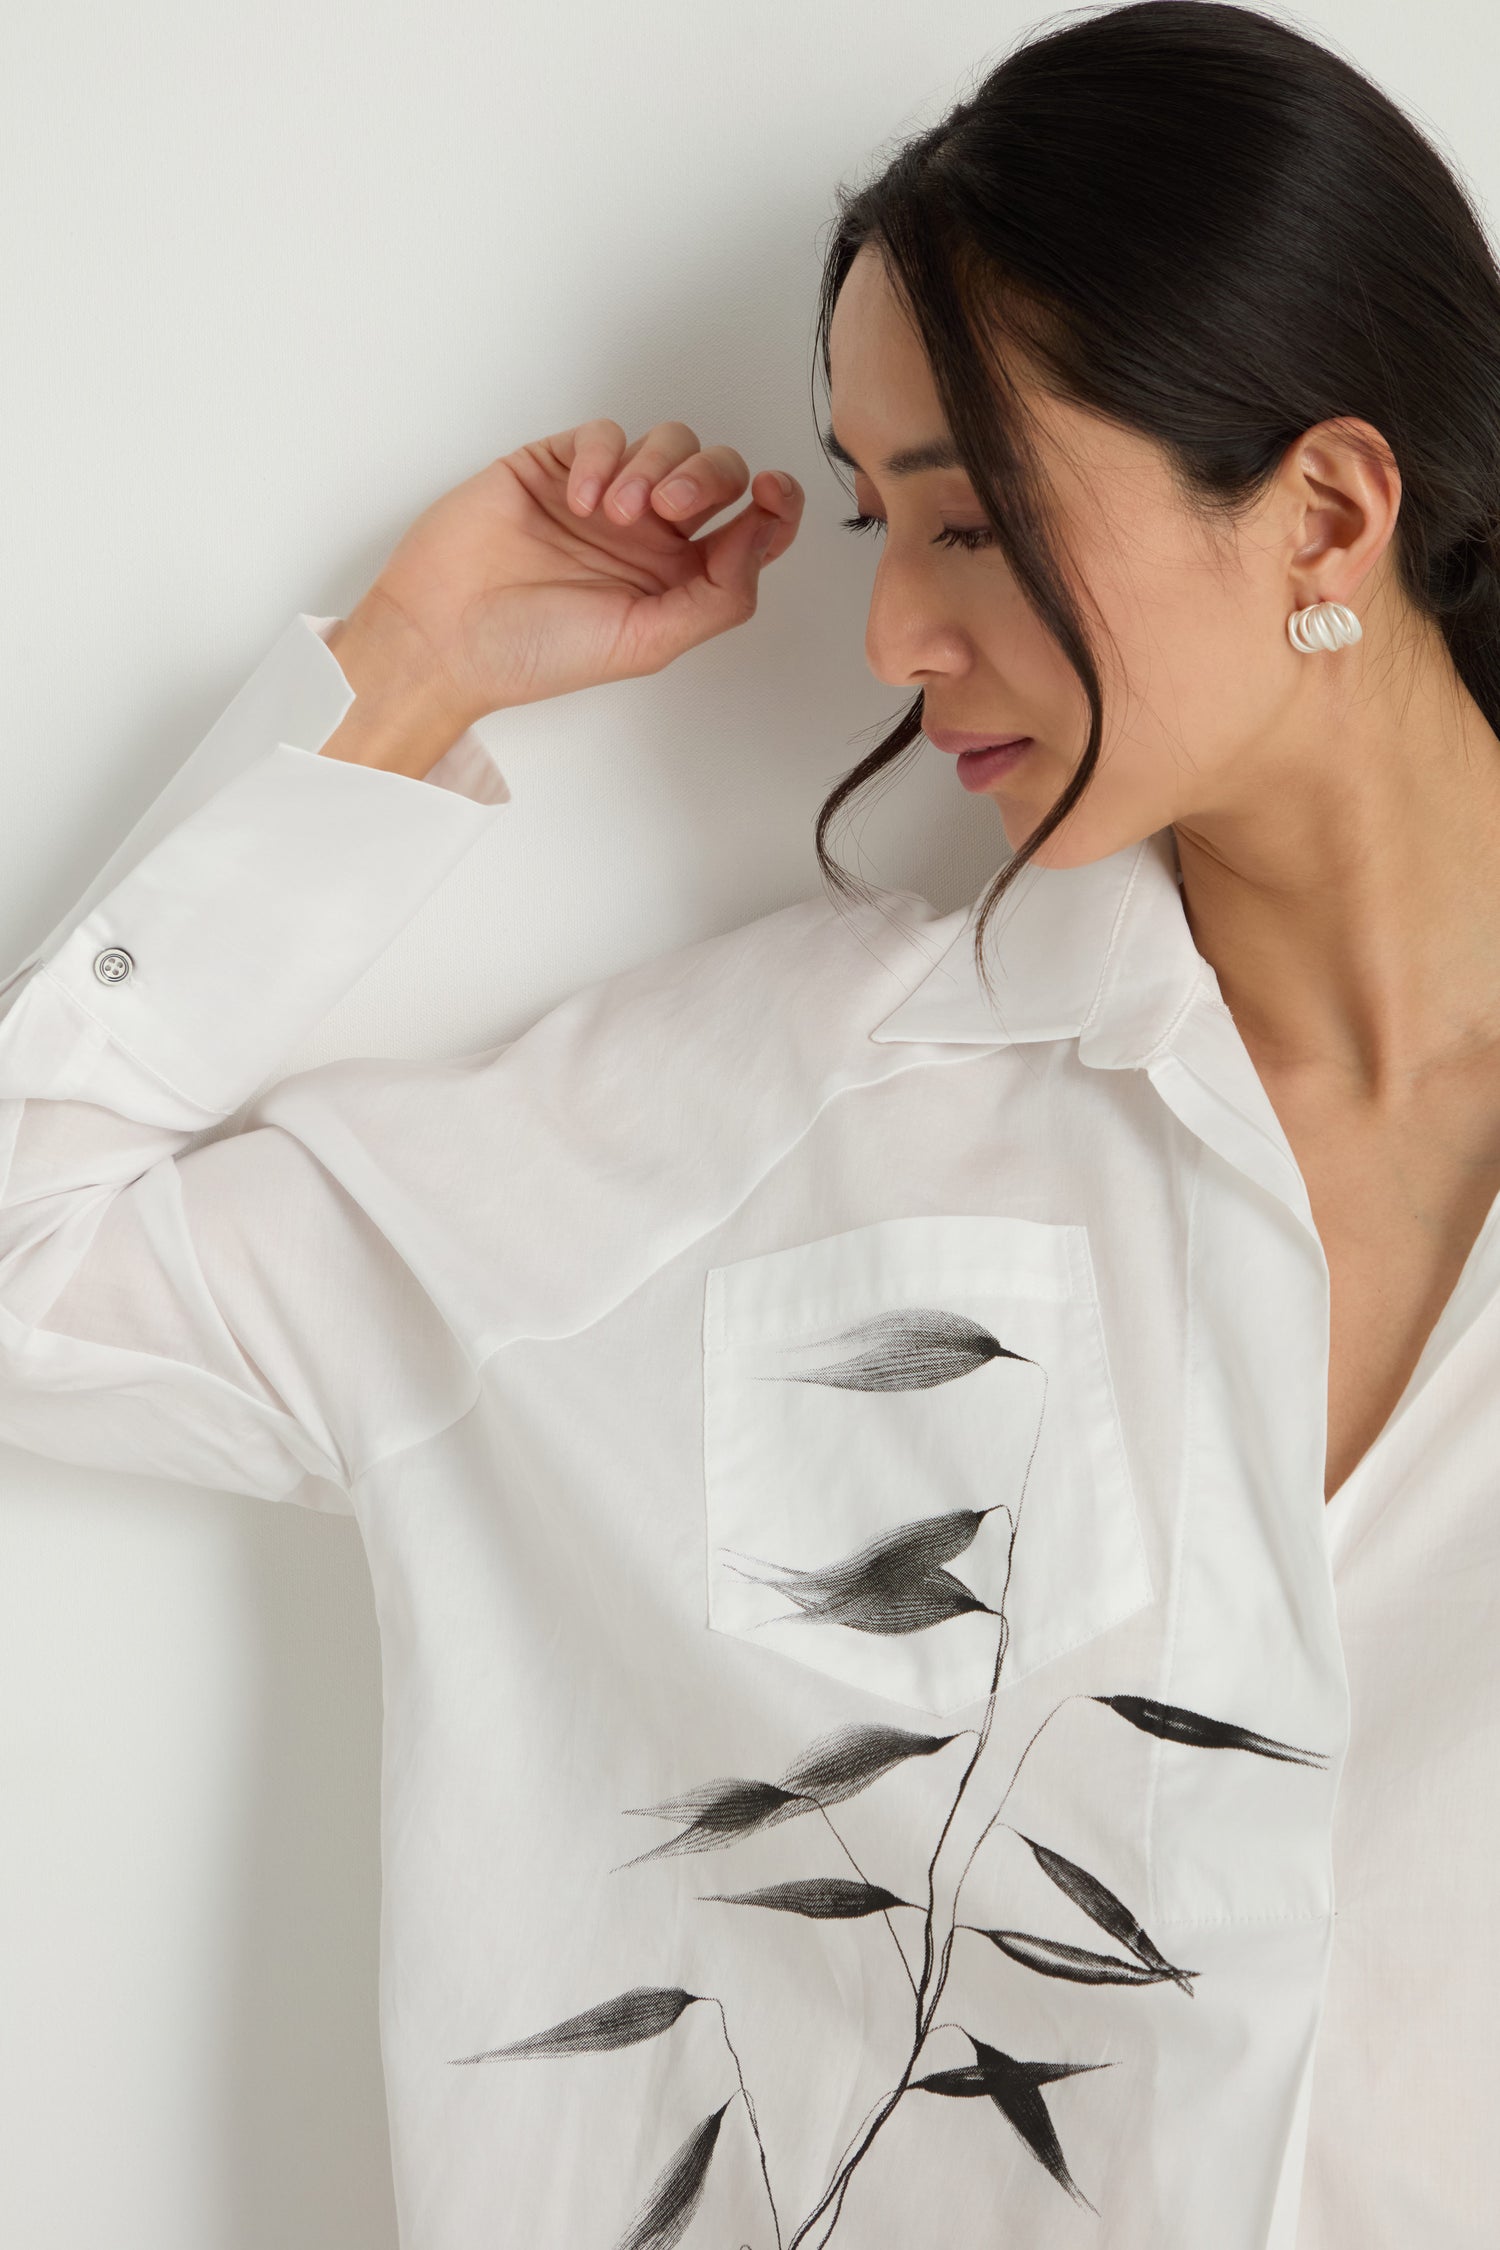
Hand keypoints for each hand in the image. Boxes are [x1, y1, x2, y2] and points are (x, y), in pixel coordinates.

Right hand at [332, 419, 804, 730]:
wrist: (445, 636)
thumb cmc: (537, 653)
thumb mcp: (648, 643)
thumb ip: (719, 597)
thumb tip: (765, 538)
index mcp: (681, 582)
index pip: (752, 530)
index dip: (777, 505)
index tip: (774, 493)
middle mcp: (651, 537)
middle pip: (717, 474)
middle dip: (707, 479)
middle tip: (671, 509)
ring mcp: (606, 496)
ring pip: (669, 443)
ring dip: (654, 467)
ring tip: (613, 514)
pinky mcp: (558, 465)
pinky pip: (603, 433)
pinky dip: (602, 456)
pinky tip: (580, 499)